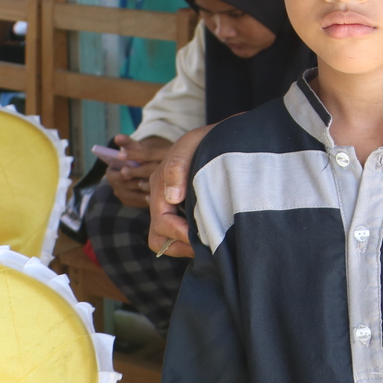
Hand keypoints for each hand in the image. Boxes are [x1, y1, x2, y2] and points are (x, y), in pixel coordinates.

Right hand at [103, 135, 170, 208]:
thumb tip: (118, 136)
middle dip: (133, 183)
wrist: (146, 167)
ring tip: (152, 188)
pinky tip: (157, 196)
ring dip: (141, 192)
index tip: (127, 171)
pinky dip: (146, 199)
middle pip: (122, 187)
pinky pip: (138, 203)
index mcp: (112, 172)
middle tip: (144, 181)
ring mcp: (123, 196)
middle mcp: (115, 186)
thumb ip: (127, 143)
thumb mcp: (135, 149)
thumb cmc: (140, 156)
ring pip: (131, 196)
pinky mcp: (132, 202)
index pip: (111, 175)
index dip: (119, 173)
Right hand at [146, 125, 212, 258]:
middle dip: (178, 246)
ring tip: (208, 244)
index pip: (161, 222)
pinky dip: (192, 241)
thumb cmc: (207, 139)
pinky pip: (182, 233)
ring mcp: (174, 206)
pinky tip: (212, 236)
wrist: (224, 136)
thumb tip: (173, 197)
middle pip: (158, 237)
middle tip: (203, 246)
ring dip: (184, 246)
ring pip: (168, 240)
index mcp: (161, 186)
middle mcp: (164, 199)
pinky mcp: (187, 210)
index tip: (201, 237)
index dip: (178, 233)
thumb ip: (177, 167)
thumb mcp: (190, 145)